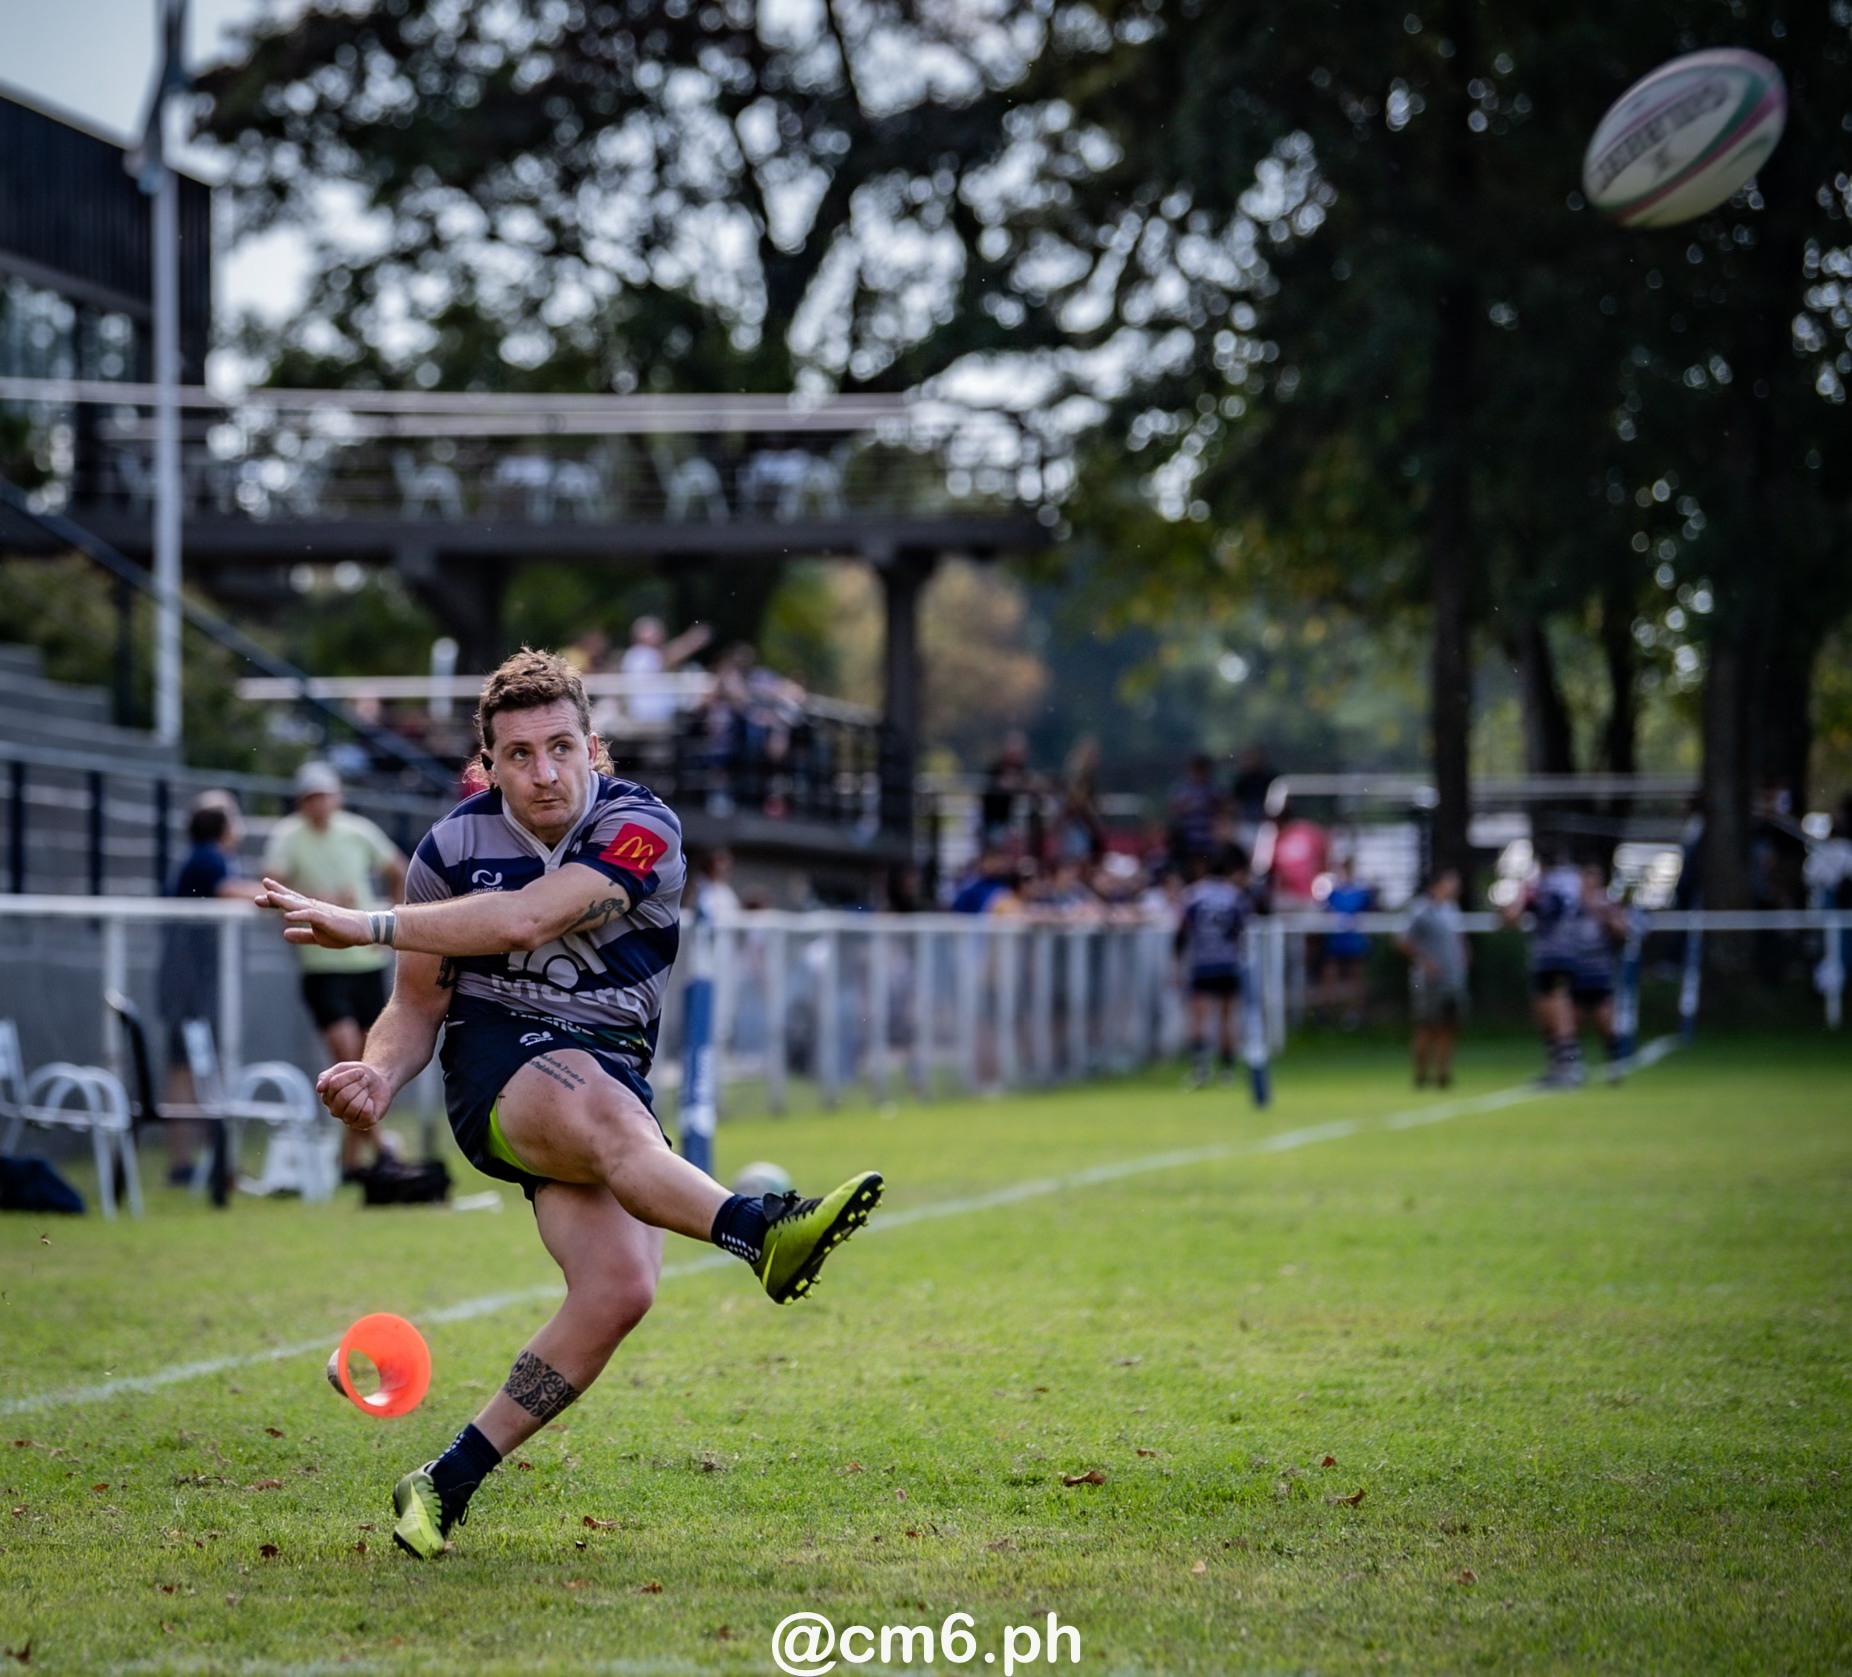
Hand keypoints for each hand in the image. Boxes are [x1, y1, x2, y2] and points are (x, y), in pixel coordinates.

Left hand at [255, 877, 372, 946]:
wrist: (365, 930)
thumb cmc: (344, 932)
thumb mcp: (318, 937)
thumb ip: (301, 935)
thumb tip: (284, 933)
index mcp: (310, 911)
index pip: (290, 903)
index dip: (275, 900)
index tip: (260, 898)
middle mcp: (313, 907)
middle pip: (290, 899)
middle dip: (274, 896)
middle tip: (259, 893)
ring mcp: (320, 912)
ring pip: (298, 904)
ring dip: (283, 900)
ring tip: (269, 896)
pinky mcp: (327, 918)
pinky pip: (311, 915)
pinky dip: (299, 915)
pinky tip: (287, 916)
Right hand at [316, 1061, 390, 1130]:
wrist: (381, 1081)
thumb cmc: (359, 1075)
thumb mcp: (343, 1069)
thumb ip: (328, 1076)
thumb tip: (319, 1088)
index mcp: (327, 1097)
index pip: (334, 1084)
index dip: (351, 1075)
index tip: (360, 1072)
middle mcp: (335, 1110)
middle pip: (344, 1096)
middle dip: (359, 1085)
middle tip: (365, 1082)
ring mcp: (348, 1119)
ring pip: (354, 1106)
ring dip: (364, 1094)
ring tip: (367, 1092)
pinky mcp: (363, 1124)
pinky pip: (365, 1113)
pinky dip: (371, 1104)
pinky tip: (371, 1102)